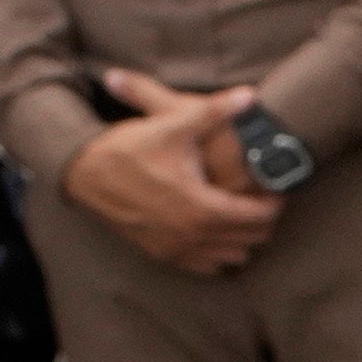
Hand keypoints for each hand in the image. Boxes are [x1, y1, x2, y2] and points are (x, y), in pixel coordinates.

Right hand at [63, 74, 281, 276]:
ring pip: (231, 257)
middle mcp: (191, 235)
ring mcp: (175, 249)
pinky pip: (206, 266)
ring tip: (244, 212)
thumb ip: (214, 111)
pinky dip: (219, 252)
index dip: (275, 203)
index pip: (258, 217)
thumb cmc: (130, 147)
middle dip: (264, 220)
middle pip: (250, 240)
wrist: (84, 172)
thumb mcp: (173, 124)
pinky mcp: (161, 254)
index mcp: (201, 208)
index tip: (278, 187)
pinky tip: (219, 230)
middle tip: (266, 198)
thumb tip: (250, 95)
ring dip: (243, 238)